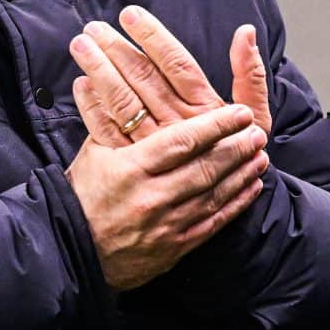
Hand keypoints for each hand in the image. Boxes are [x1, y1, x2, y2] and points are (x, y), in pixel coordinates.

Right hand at [64, 104, 266, 290]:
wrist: (69, 250)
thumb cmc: (80, 196)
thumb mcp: (93, 153)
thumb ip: (112, 120)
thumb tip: (104, 78)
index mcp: (131, 169)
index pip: (183, 142)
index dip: (216, 125)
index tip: (239, 112)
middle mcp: (152, 197)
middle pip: (206, 167)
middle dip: (237, 147)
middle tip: (258, 132)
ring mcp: (166, 225)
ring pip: (214, 194)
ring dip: (242, 173)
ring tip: (260, 155)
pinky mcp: (174, 247)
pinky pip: (213, 223)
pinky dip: (236, 204)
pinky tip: (251, 188)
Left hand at [68, 5, 273, 148]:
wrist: (227, 205)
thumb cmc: (243, 156)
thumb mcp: (257, 117)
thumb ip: (250, 75)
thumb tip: (245, 32)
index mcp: (205, 109)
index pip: (177, 65)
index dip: (153, 37)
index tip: (131, 15)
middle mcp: (178, 126)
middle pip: (143, 80)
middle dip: (116, 49)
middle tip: (94, 27)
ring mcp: (154, 148)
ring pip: (122, 103)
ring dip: (99, 72)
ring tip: (81, 46)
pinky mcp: (135, 166)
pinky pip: (109, 134)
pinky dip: (93, 109)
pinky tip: (80, 86)